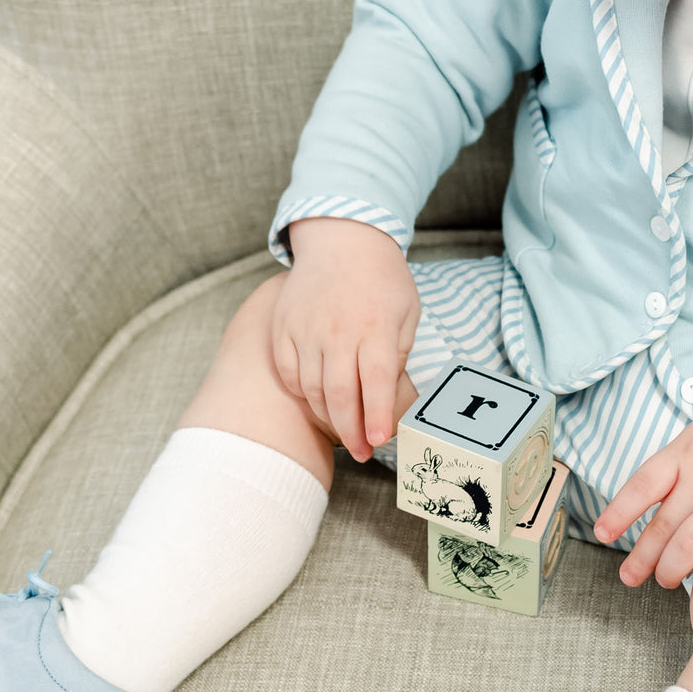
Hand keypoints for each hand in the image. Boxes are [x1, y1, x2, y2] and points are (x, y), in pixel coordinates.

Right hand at [271, 217, 419, 461]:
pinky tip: (318, 402)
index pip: (375, 383)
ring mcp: (306, 329)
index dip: (376, 417)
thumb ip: (398, 353)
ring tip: (344, 432)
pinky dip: (303, 394)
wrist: (342, 239)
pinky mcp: (284, 328)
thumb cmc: (383, 279)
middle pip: (338, 395)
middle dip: (350, 432)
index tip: (378, 441)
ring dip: (327, 418)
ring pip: (311, 389)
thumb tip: (386, 393)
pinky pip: (289, 373)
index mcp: (374, 328)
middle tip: (361, 452)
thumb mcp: (408, 312)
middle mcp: (337, 331)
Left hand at [593, 384, 692, 587]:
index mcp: (685, 453)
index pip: (642, 487)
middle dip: (642, 558)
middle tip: (630, 577)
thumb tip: (648, 495)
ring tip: (665, 581)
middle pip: (663, 525)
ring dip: (672, 568)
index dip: (619, 513)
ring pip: (690, 544)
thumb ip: (676, 464)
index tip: (602, 535)